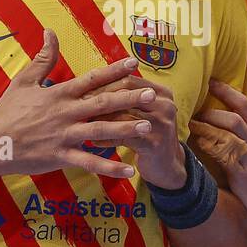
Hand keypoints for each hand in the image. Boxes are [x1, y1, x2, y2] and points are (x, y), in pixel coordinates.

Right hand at [0, 29, 156, 180]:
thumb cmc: (7, 112)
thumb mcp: (23, 81)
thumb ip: (42, 58)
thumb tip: (50, 32)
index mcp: (59, 93)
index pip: (92, 79)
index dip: (114, 70)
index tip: (134, 63)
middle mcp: (65, 112)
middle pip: (102, 102)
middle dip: (129, 98)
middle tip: (151, 95)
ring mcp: (64, 135)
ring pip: (100, 130)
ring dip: (125, 129)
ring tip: (148, 128)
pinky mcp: (60, 156)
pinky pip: (89, 162)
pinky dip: (110, 166)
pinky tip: (129, 169)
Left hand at [83, 74, 184, 188]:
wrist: (167, 166)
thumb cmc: (148, 134)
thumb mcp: (143, 111)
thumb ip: (127, 97)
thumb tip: (94, 83)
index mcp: (161, 92)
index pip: (128, 80)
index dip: (105, 83)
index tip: (84, 89)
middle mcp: (165, 105)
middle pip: (125, 94)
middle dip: (100, 99)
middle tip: (80, 104)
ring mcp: (161, 124)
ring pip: (123, 115)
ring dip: (100, 119)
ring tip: (83, 123)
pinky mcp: (154, 144)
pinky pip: (124, 138)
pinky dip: (107, 139)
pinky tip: (94, 142)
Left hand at [192, 78, 246, 228]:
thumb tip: (229, 125)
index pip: (245, 105)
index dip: (227, 91)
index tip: (211, 81)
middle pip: (233, 118)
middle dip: (211, 112)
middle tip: (194, 110)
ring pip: (227, 135)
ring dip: (206, 128)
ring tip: (190, 125)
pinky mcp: (243, 175)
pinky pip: (224, 157)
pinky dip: (209, 148)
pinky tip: (198, 145)